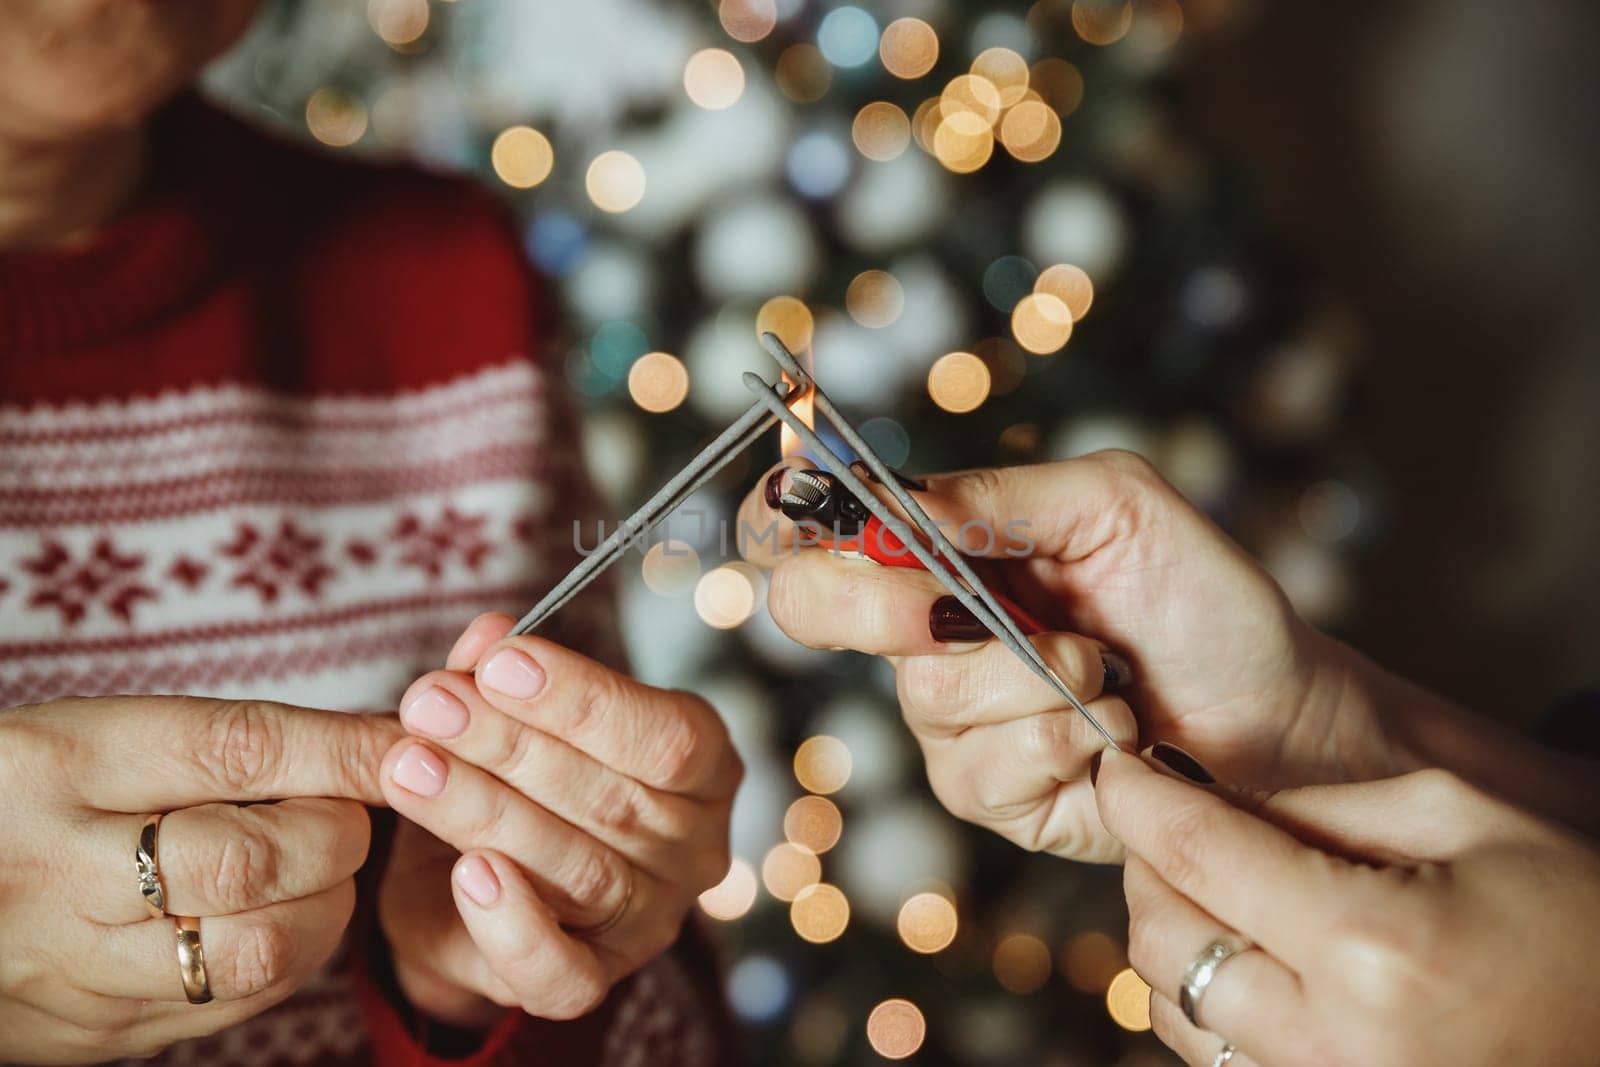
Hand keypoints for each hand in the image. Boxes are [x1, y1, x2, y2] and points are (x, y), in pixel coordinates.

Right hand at [0, 696, 399, 1063]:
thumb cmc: (27, 800)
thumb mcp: (92, 738)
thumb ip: (219, 745)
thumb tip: (372, 745)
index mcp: (60, 765)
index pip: (234, 750)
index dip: (339, 751)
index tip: (399, 745)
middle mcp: (62, 869)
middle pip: (252, 861)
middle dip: (334, 834)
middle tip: (345, 812)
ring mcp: (78, 966)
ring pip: (256, 951)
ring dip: (325, 904)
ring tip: (318, 867)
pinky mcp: (99, 1031)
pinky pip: (235, 1004)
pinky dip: (291, 957)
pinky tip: (286, 918)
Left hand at [378, 614, 740, 1025]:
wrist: (470, 879)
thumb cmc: (520, 775)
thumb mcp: (513, 711)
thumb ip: (504, 673)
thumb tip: (486, 635)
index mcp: (704, 768)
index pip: (668, 736)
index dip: (584, 698)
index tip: (500, 662)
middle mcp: (694, 850)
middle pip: (614, 800)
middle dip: (510, 746)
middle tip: (429, 703)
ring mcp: (649, 922)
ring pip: (580, 873)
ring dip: (484, 812)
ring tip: (407, 765)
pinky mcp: (593, 980)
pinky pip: (562, 973)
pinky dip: (512, 925)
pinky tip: (464, 873)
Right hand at [737, 452, 1404, 860]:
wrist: (1282, 716)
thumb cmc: (1205, 600)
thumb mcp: (1113, 507)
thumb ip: (996, 498)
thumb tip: (890, 502)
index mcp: (940, 549)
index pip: (811, 529)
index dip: (779, 520)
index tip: (807, 523)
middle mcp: (925, 631)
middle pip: (819, 610)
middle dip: (903, 609)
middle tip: (983, 610)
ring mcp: (951, 719)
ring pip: (929, 696)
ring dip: (1039, 682)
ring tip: (1111, 676)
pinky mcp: (989, 795)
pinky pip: (982, 769)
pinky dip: (1062, 745)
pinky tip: (1113, 737)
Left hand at [1095, 748, 1599, 1065]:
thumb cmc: (1576, 918)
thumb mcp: (1463, 819)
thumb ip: (1326, 806)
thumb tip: (1215, 801)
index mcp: (1370, 947)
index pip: (1197, 857)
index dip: (1138, 800)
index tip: (1115, 768)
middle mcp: (1332, 1041)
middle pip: (1160, 943)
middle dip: (1149, 869)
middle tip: (1170, 821)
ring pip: (1173, 1011)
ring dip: (1170, 936)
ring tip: (1212, 884)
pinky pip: (1218, 1057)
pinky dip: (1206, 997)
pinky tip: (1245, 951)